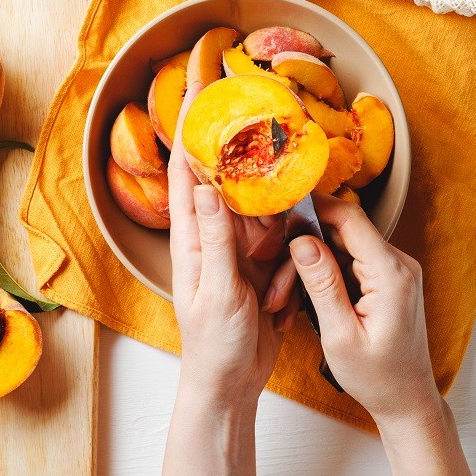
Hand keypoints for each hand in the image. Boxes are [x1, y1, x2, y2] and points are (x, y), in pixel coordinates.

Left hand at [168, 80, 300, 408]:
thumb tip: (206, 185)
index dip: (191, 133)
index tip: (198, 90)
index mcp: (191, 239)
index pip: (186, 173)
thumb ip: (216, 239)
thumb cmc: (213, 343)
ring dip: (277, 242)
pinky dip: (289, 269)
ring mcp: (240, 254)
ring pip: (268, 220)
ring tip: (268, 284)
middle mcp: (214, 238)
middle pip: (234, 187)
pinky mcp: (264, 271)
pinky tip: (279, 304)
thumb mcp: (218, 290)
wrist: (232, 384)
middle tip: (270, 162)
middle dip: (252, 178)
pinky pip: (286, 250)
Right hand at [282, 193, 441, 428]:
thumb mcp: (340, 335)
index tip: (278, 212)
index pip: (349, 218)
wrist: (406, 400)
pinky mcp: (383, 281)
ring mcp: (392, 271)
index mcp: (391, 274)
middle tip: (271, 274)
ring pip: (337, 248)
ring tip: (283, 301)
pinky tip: (299, 302)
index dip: (311, 208)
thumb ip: (322, 285)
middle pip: (338, 232)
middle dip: (300, 247)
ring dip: (306, 267)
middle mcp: (397, 265)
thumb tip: (302, 242)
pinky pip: (345, 264)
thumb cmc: (377, 377)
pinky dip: (320, 277)